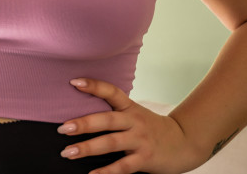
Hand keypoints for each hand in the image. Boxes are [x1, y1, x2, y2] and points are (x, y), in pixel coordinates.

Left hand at [57, 78, 204, 173]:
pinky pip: (123, 166)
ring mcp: (140, 140)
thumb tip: (79, 114)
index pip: (111, 91)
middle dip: (83, 124)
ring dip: (88, 148)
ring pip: (112, 143)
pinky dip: (107, 171)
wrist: (183, 143)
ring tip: (68, 152)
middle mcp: (134, 121)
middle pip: (107, 120)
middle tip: (63, 128)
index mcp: (130, 107)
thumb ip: (114, 112)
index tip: (74, 82)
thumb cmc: (149, 128)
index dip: (94, 85)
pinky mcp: (145, 159)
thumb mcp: (134, 113)